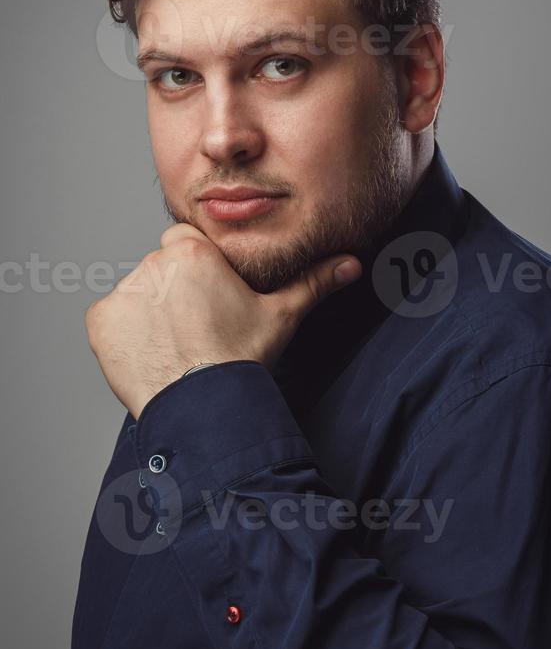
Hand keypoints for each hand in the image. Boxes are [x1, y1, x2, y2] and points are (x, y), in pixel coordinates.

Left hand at [84, 223, 361, 420]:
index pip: (187, 242)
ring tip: (177, 345)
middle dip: (176, 290)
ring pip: (138, 292)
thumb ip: (314, 283)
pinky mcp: (101, 323)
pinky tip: (154, 353)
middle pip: (162, 268)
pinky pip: (113, 319)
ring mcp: (123, 294)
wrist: (205, 407)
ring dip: (151, 311)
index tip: (210, 296)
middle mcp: (153, 265)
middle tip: (198, 326)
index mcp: (193, 252)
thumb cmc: (241, 360)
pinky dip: (127, 333)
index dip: (200, 269)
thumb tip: (351, 264)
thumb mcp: (282, 315)